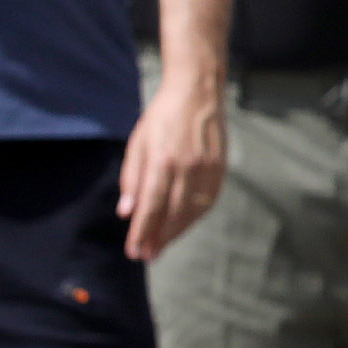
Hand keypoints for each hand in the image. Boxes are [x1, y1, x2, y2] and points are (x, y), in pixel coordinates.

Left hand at [120, 63, 229, 260]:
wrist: (198, 92)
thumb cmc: (162, 117)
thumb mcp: (138, 143)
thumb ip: (132, 179)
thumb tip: (127, 212)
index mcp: (162, 159)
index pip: (150, 206)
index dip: (142, 231)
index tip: (134, 251)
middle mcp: (187, 167)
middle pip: (172, 214)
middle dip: (159, 238)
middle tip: (147, 255)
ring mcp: (207, 169)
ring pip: (193, 212)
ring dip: (177, 232)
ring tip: (163, 244)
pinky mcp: (220, 168)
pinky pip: (208, 202)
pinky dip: (194, 217)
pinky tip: (183, 225)